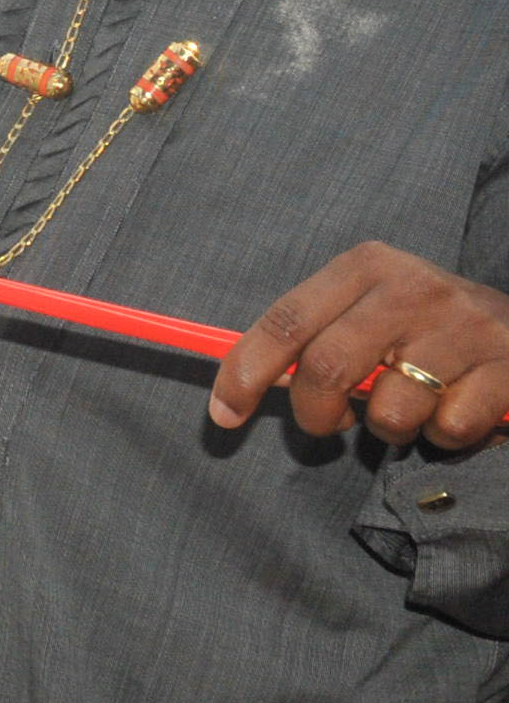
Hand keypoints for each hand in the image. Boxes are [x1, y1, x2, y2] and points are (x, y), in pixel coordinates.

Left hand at [208, 242, 508, 445]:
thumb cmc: (426, 327)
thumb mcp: (368, 312)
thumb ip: (312, 339)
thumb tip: (241, 387)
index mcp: (367, 266)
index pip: (286, 321)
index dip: (244, 372)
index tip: (223, 415)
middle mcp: (414, 288)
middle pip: (327, 368)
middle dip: (315, 415)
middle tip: (329, 426)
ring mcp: (465, 327)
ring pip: (389, 410)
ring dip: (390, 429)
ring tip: (411, 408)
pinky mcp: (508, 369)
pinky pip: (448, 428)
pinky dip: (444, 436)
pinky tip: (457, 408)